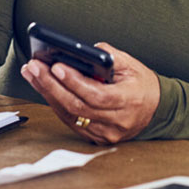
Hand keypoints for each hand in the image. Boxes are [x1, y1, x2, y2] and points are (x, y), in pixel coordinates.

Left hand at [20, 42, 158, 144]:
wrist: (157, 109)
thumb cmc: (142, 84)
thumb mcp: (131, 64)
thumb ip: (108, 55)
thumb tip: (81, 50)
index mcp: (128, 101)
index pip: (96, 95)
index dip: (74, 81)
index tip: (56, 66)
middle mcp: (117, 122)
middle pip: (77, 106)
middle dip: (51, 85)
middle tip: (34, 66)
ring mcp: (106, 134)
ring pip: (70, 115)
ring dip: (47, 93)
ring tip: (32, 73)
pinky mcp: (97, 138)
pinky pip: (71, 121)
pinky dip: (55, 103)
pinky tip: (43, 88)